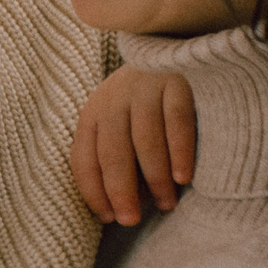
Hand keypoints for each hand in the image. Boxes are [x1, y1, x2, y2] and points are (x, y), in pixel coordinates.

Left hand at [72, 64, 197, 224]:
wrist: (174, 46)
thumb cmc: (144, 102)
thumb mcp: (117, 122)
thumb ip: (110, 154)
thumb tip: (114, 207)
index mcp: (92, 114)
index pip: (84, 159)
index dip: (93, 191)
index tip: (108, 218)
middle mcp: (113, 99)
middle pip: (112, 153)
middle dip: (120, 191)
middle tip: (131, 220)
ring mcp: (145, 88)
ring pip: (145, 141)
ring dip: (155, 178)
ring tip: (166, 203)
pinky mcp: (177, 80)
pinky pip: (176, 122)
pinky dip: (179, 152)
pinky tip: (184, 178)